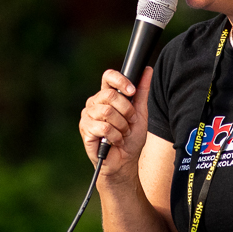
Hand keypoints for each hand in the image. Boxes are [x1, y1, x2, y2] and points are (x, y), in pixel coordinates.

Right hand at [79, 67, 151, 181]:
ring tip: (122, 133)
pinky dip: (115, 136)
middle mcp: (95, 103)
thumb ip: (142, 92)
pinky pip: (104, 127)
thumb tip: (147, 70)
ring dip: (122, 126)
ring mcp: (88, 115)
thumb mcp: (140, 113)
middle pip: (110, 95)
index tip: (132, 92)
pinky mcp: (85, 129)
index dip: (120, 81)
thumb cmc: (130, 138)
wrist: (124, 161)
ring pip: (108, 112)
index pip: (108, 76)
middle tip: (130, 122)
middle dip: (126, 111)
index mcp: (106, 96)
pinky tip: (115, 141)